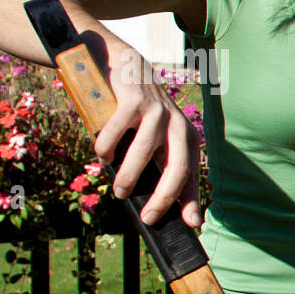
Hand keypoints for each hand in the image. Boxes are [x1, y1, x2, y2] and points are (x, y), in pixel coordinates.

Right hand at [95, 56, 202, 227]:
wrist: (127, 67)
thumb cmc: (143, 114)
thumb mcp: (160, 140)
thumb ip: (165, 170)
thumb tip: (169, 212)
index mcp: (187, 138)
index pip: (192, 175)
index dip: (191, 202)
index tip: (190, 226)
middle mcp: (177, 125)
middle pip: (177, 168)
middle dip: (163, 198)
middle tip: (147, 218)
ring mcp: (156, 111)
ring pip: (144, 152)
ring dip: (129, 177)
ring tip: (120, 191)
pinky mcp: (133, 99)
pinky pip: (117, 132)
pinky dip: (106, 149)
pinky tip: (103, 157)